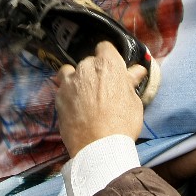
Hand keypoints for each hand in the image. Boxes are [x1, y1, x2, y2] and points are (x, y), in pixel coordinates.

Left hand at [55, 42, 148, 157]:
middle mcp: (86, 67)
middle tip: (102, 89)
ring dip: (76, 78)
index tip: (112, 68)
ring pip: (70, 71)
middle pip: (89, 61)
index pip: (105, 47)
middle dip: (95, 71)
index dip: (109, 57)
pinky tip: (74, 106)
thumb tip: (137, 70)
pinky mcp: (59, 97)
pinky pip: (62, 88)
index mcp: (108, 64)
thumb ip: (130, 82)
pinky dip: (67, 93)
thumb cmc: (122, 123)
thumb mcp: (134, 102)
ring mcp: (70, 82)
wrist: (99, 147)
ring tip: (84, 94)